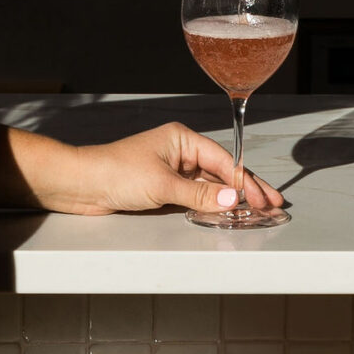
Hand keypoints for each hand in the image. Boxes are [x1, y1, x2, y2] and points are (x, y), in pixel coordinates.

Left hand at [28, 122, 286, 219]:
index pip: (222, 160)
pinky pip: (194, 196)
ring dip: (228, 199)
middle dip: (246, 188)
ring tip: (253, 212)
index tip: (262, 199)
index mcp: (182, 139)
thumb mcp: (163, 185)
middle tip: (271, 205)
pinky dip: (209, 205)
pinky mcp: (162, 188)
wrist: (82, 185)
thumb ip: (200, 195)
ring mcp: (171, 170)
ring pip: (208, 185)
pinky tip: (223, 214)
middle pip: (220, 172)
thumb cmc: (117, 172)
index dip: (244, 181)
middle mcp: (179, 152)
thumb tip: (233, 199)